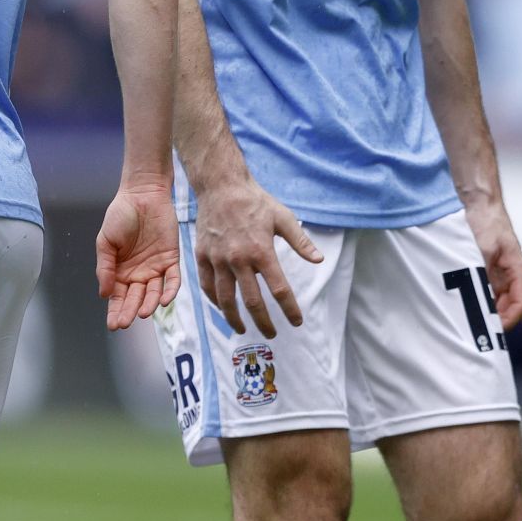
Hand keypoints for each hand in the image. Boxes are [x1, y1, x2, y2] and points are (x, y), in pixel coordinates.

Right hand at [96, 181, 181, 330]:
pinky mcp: (171, 259)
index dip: (115, 311)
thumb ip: (105, 267)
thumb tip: (104, 294)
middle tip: (126, 322)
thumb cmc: (120, 215)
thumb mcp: (105, 242)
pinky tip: (165, 300)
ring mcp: (155, 267)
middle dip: (130, 311)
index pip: (118, 297)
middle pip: (135, 298)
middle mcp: (138, 274)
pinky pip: (172, 279)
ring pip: (154, 293)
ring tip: (143, 312)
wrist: (142, 195)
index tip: (113, 325)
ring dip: (149, 304)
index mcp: (120, 271)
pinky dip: (170, 291)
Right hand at [193, 174, 322, 337]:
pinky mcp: (202, 256)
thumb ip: (301, 242)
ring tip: (242, 328)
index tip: (296, 321)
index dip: (290, 309)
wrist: (221, 186)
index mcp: (262, 251)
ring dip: (235, 318)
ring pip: (225, 299)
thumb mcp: (283, 217)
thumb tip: (318, 260)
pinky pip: (207, 285)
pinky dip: (214, 300)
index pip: (279, 289)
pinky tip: (222, 307)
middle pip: (252, 301)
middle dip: (264, 322)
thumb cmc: (255, 201)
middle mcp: (239, 259)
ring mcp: (218, 259)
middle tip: (272, 334)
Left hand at [464, 198, 521, 329]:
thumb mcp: (483, 248)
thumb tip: (479, 296)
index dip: (508, 321)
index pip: (520, 305)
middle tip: (475, 329)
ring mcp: (498, 274)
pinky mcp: (485, 271)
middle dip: (494, 320)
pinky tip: (462, 303)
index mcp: (518, 271)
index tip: (491, 328)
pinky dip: (476, 300)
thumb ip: (483, 272)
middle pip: (508, 308)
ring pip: (495, 302)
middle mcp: (510, 276)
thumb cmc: (487, 221)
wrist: (478, 201)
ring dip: (484, 311)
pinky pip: (484, 292)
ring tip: (467, 319)